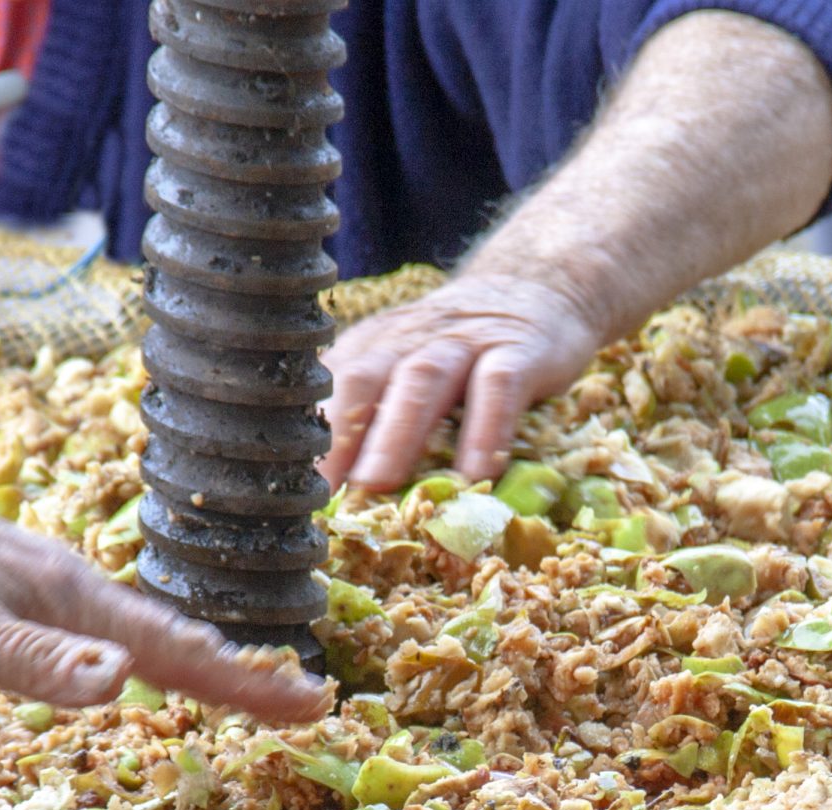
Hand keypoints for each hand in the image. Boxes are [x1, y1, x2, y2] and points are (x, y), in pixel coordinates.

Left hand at [0, 472, 332, 722]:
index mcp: (74, 601)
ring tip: (241, 681)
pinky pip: (102, 623)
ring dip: (199, 659)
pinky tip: (128, 656)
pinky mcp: (14, 588)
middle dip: (242, 673)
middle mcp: (74, 587)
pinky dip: (142, 645)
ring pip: (141, 627)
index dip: (247, 683)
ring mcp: (46, 585)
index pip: (180, 653)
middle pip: (176, 637)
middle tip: (308, 702)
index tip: (316, 704)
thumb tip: (122, 684)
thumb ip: (35, 663)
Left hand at [319, 272, 604, 490]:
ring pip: (422, 379)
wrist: (541, 288)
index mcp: (376, 349)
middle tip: (323, 489)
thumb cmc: (465, 353)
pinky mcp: (520, 350)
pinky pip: (498, 388)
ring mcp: (465, 342)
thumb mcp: (414, 370)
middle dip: (339, 435)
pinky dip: (485, 429)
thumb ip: (385, 417)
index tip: (290, 488)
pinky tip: (476, 474)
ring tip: (378, 483)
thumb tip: (348, 499)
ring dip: (396, 432)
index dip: (307, 435)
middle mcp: (411, 340)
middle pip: (365, 380)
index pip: (330, 390)